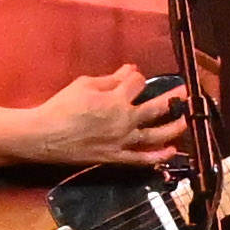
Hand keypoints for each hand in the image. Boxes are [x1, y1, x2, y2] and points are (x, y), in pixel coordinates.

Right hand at [15, 66, 193, 170]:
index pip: (137, 83)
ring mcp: (122, 141)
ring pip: (155, 135)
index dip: (135, 77)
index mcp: (116, 100)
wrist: (44, 136)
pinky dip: (157, 157)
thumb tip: (130, 70)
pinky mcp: (115, 157)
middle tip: (185, 93)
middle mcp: (124, 121)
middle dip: (172, 98)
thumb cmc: (61, 106)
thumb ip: (110, 79)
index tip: (131, 77)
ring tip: (185, 120)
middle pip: (156, 107)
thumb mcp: (84, 84)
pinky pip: (140, 159)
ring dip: (173, 127)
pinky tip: (171, 152)